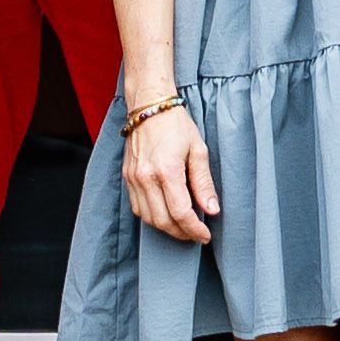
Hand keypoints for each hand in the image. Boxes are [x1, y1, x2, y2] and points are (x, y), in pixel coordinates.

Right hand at [122, 94, 220, 245]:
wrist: (149, 104)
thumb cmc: (176, 123)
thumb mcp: (198, 149)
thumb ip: (204, 182)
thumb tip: (212, 209)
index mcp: (167, 170)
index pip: (181, 213)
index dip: (194, 230)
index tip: (205, 236)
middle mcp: (147, 177)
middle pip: (163, 221)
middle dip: (182, 233)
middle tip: (196, 234)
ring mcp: (134, 178)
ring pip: (148, 218)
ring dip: (166, 228)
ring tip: (183, 225)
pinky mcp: (127, 176)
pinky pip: (137, 208)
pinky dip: (152, 217)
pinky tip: (165, 212)